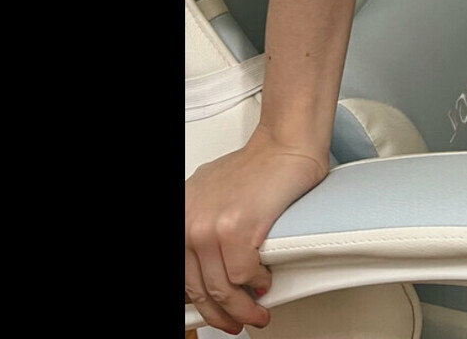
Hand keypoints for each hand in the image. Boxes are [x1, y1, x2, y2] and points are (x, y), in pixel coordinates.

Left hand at [185, 129, 330, 332]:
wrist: (285, 146)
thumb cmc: (258, 168)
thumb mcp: (212, 197)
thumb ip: (204, 228)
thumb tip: (207, 267)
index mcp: (181, 215)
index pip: (182, 276)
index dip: (199, 303)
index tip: (211, 313)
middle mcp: (190, 222)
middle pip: (200, 288)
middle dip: (221, 313)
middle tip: (235, 322)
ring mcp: (211, 227)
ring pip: (225, 289)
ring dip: (244, 308)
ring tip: (257, 312)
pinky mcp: (237, 230)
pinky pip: (247, 276)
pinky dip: (259, 283)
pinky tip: (265, 280)